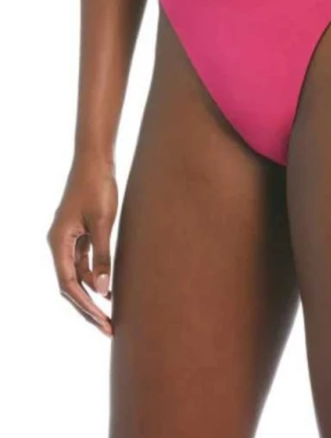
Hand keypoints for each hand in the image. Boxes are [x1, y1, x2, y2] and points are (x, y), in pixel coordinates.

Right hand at [47, 156, 117, 335]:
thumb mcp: (103, 223)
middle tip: (108, 329)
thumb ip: (103, 256)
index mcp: (58, 242)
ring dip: (93, 295)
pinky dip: (96, 277)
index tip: (103, 322)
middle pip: (70, 285)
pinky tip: (111, 289)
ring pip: (78, 276)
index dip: (85, 306)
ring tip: (112, 316)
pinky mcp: (80, 233)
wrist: (95, 160)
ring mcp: (69, 239)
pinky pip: (85, 263)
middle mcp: (59, 244)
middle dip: (88, 309)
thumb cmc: (98, 188)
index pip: (68, 285)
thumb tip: (103, 291)